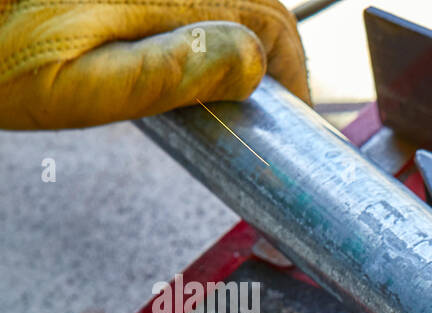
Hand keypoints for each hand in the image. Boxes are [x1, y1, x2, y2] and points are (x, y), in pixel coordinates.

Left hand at [0, 0, 308, 129]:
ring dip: (234, 38)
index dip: (293, 77)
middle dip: (267, 58)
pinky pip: (183, 2)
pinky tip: (179, 54)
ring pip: (217, 0)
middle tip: (260, 113)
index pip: (269, 24)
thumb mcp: (75, 88)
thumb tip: (248, 62)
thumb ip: (166, 75)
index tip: (293, 119)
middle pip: (249, 3)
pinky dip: (199, 23)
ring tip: (224, 91)